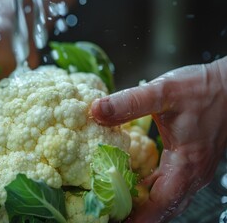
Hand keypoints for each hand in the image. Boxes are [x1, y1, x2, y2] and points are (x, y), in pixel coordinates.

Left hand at [91, 58, 226, 221]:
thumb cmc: (202, 89)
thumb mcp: (162, 92)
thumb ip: (129, 102)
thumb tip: (95, 111)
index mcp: (186, 165)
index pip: (160, 206)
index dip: (137, 218)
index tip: (114, 221)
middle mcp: (192, 175)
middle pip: (162, 209)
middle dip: (136, 216)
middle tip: (108, 215)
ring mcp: (192, 170)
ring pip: (165, 198)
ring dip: (143, 205)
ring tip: (114, 204)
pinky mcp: (189, 162)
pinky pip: (167, 185)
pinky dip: (150, 190)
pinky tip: (132, 182)